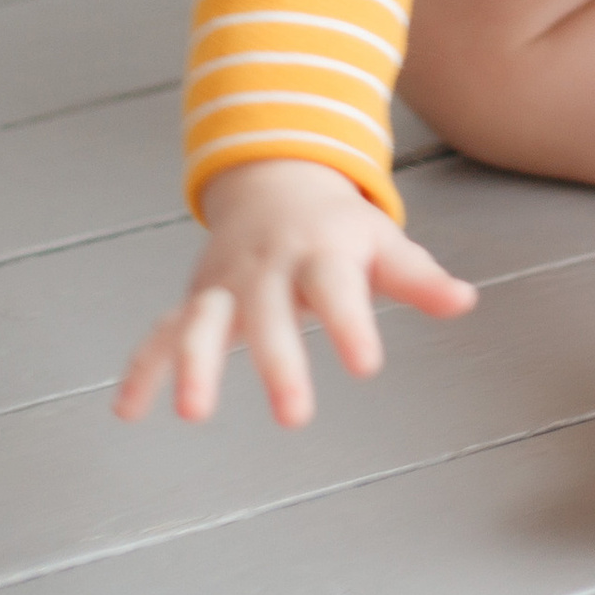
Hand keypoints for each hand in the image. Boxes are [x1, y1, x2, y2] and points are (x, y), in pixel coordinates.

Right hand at [114, 158, 476, 427]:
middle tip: (294, 416)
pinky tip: (128, 412)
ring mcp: (227, 286)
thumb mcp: (382, 243)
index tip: (367, 365)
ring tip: (193, 411)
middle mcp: (269, 270)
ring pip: (203, 321)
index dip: (352, 325)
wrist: (275, 179)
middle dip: (279, 363)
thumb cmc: (338, 227)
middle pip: (271, 315)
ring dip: (195, 364)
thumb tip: (466, 302)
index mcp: (321, 254)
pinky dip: (142, 369)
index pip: (339, 290)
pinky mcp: (196, 301)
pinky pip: (161, 334)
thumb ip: (419, 277)